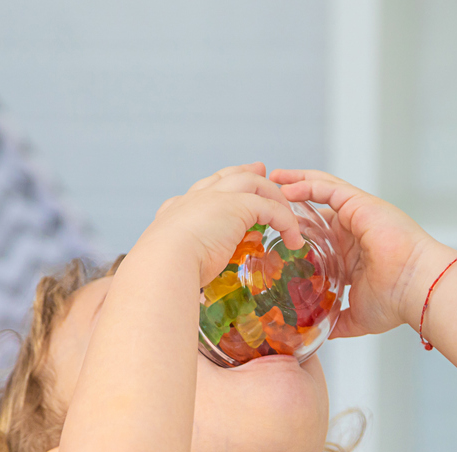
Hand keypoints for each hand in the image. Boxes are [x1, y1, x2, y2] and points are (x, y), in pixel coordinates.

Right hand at [144, 163, 303, 285]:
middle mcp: (195, 198)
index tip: (232, 186)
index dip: (221, 185)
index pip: (203, 190)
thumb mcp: (175, 264)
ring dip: (273, 198)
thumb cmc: (164, 273)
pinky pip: (270, 207)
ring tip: (288, 218)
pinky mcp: (237, 206)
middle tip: (264, 172)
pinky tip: (293, 239)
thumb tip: (198, 275)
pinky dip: (285, 220)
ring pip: (253, 183)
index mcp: (178, 211)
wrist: (163, 263)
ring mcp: (216, 198)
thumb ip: (188, 261)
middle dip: (248, 172)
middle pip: (228, 176)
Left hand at [269, 169, 451, 337]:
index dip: (297, 229)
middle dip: (291, 202)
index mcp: (351, 252)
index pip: (319, 234)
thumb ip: (338, 321)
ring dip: (295, 183)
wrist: (416, 288)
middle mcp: (353, 230)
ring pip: (321, 191)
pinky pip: (328, 188)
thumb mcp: (357, 316)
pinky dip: (306, 185)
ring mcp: (357, 215)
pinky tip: (286, 186)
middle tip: (266, 199)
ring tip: (272, 181)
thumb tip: (322, 332)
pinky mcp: (360, 204)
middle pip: (316, 209)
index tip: (274, 231)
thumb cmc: (396, 301)